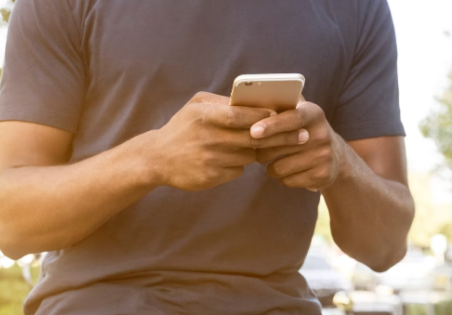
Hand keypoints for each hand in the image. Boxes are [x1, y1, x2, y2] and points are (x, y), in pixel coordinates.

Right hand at [142, 92, 273, 190]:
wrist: (156, 158)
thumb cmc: (182, 127)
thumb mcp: (196, 106)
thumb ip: (223, 102)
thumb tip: (255, 103)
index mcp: (204, 116)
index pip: (240, 115)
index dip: (262, 116)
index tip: (279, 115)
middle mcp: (207, 138)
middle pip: (252, 138)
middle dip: (276, 136)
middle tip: (295, 135)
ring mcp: (209, 160)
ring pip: (249, 156)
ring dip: (252, 151)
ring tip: (243, 146)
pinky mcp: (210, 177)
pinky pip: (238, 170)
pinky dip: (237, 165)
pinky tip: (226, 160)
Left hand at [248, 101, 349, 190]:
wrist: (336, 157)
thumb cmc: (304, 130)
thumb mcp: (299, 112)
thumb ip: (280, 104)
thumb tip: (250, 97)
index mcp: (314, 114)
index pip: (292, 118)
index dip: (271, 125)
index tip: (253, 131)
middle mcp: (322, 134)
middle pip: (279, 146)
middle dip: (261, 148)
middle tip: (255, 146)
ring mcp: (324, 156)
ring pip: (278, 167)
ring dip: (270, 165)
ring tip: (276, 158)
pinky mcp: (322, 176)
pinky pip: (287, 180)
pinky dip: (282, 177)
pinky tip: (289, 169)